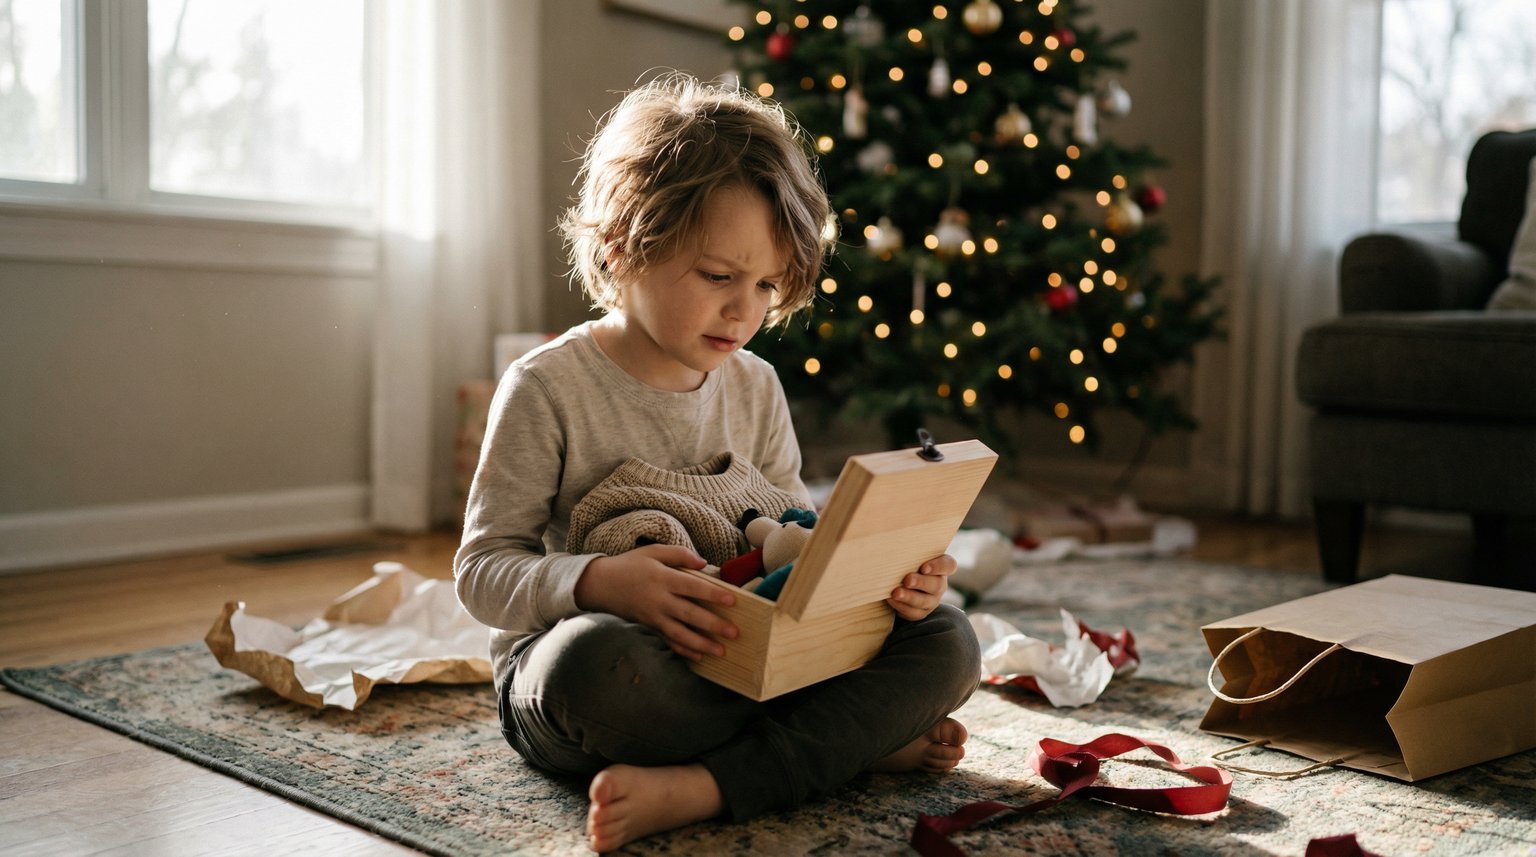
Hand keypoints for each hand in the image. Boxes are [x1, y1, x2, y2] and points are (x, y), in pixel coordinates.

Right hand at [573, 544, 738, 660]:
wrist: (599, 584)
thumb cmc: (630, 564)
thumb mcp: (653, 551)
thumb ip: (679, 554)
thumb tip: (704, 562)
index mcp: (662, 577)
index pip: (692, 586)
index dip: (713, 594)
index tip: (733, 601)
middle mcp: (658, 599)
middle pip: (689, 614)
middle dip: (713, 624)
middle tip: (734, 633)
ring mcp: (652, 616)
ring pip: (680, 633)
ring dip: (701, 644)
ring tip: (721, 651)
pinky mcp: (647, 627)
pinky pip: (667, 641)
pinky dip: (683, 651)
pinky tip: (699, 657)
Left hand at [887, 553, 956, 620]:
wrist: (897, 582)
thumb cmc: (905, 562)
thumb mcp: (910, 555)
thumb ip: (908, 550)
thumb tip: (893, 535)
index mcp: (941, 566)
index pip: (948, 565)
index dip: (938, 567)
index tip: (924, 567)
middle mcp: (939, 584)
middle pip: (937, 584)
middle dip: (920, 582)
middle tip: (907, 580)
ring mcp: (932, 600)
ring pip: (924, 601)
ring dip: (909, 597)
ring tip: (896, 593)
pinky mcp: (921, 612)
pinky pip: (914, 613)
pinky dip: (902, 606)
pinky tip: (891, 600)